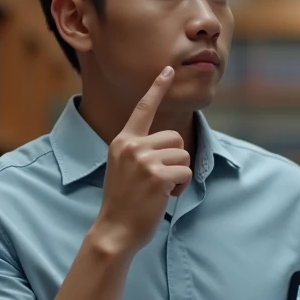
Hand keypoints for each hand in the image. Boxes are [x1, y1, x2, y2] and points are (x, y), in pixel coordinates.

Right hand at [91, 66, 193, 255]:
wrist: (114, 230)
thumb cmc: (123, 202)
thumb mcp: (123, 168)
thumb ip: (139, 151)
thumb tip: (170, 145)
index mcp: (122, 141)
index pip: (143, 109)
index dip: (157, 88)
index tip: (168, 69)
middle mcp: (132, 146)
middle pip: (175, 139)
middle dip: (175, 160)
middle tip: (159, 180)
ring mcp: (143, 160)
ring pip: (183, 156)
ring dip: (178, 176)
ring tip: (159, 190)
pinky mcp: (156, 176)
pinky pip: (185, 173)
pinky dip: (181, 188)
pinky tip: (164, 197)